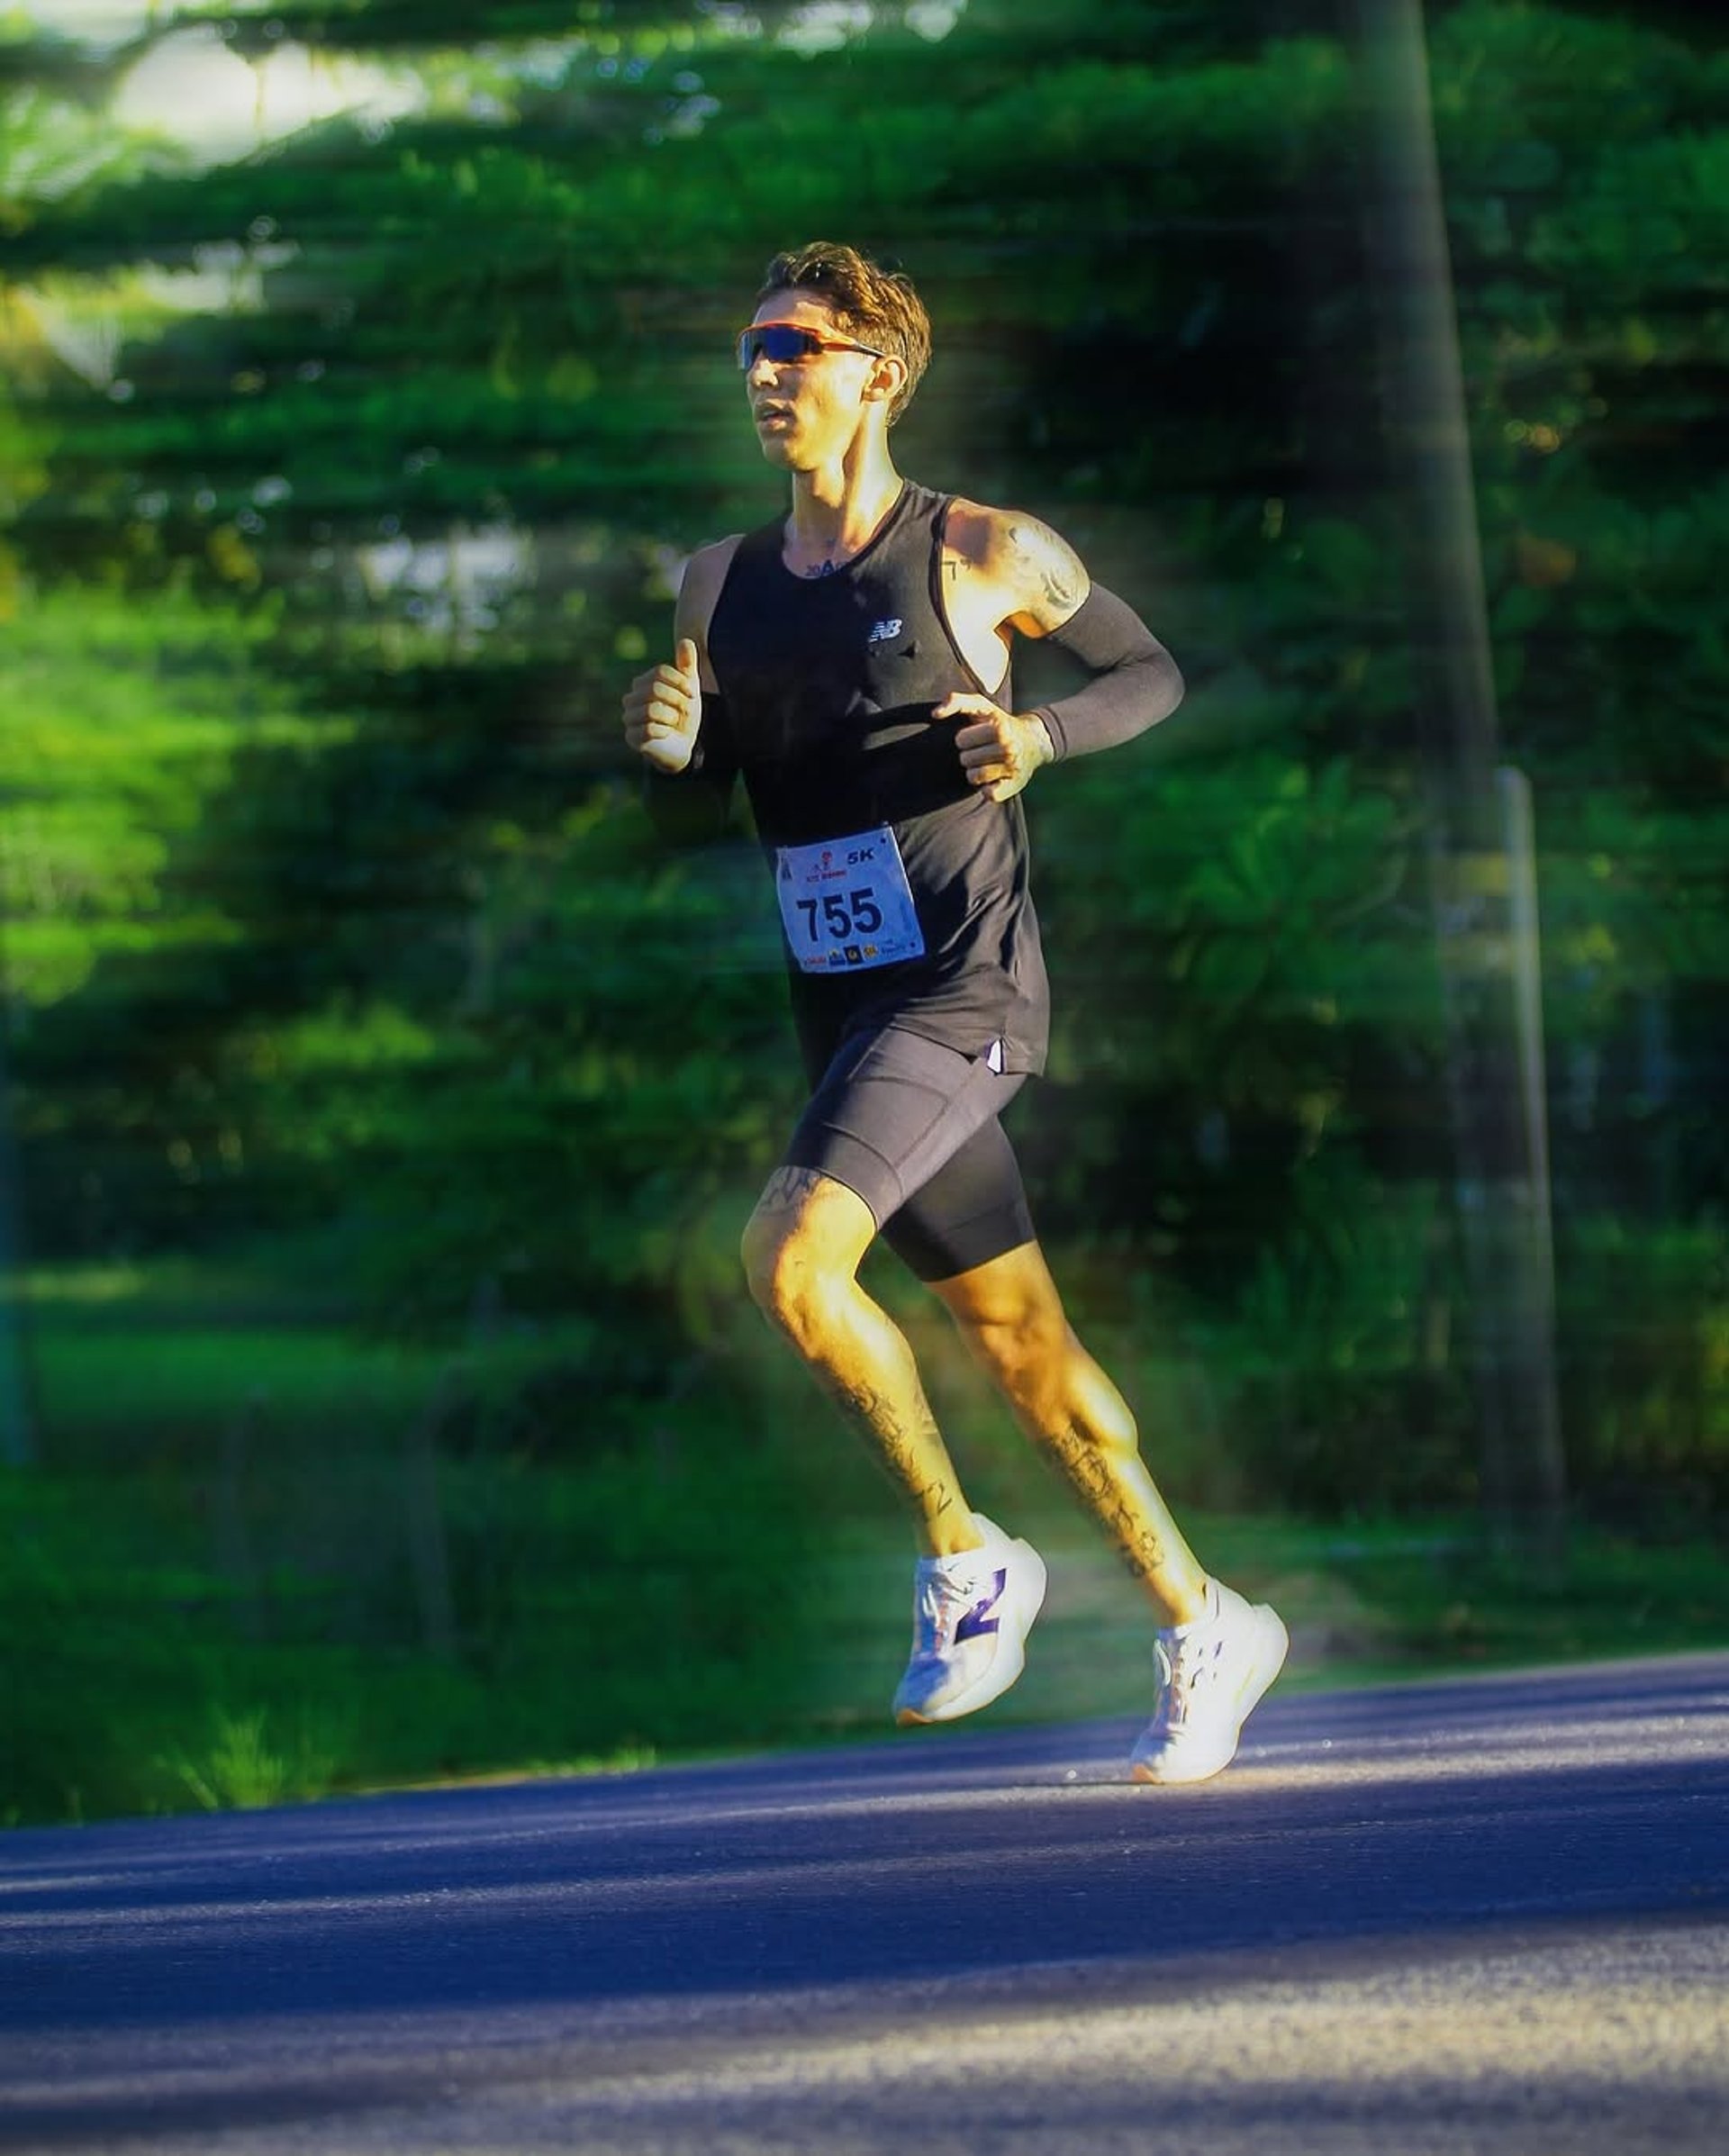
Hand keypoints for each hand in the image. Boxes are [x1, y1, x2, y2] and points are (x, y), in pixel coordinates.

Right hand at [622, 636, 703, 773]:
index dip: (680, 681)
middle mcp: (630, 699)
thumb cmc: (683, 714)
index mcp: (641, 683)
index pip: (659, 672)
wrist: (683, 745)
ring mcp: (628, 718)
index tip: (692, 694)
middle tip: (686, 711)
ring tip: (676, 723)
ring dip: (672, 717)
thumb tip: (686, 641)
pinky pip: (648, 729)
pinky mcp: (631, 738)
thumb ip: (687, 665)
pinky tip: (668, 733)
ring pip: (651, 709)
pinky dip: (664, 730)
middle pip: (654, 689)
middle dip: (677, 700)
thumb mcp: (689, 688)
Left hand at [933, 691, 1054, 803]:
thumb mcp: (980, 704)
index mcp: (999, 726)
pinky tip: (994, 779)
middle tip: (983, 751)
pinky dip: (987, 789)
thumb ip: (956, 701)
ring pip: (974, 777)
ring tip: (987, 763)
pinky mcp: (1015, 786)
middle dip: (970, 756)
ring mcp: (1013, 767)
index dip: (965, 739)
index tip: (977, 735)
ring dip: (975, 772)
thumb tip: (935, 714)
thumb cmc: (997, 721)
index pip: (961, 741)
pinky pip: (989, 794)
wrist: (1033, 741)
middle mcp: (1009, 747)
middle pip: (966, 760)